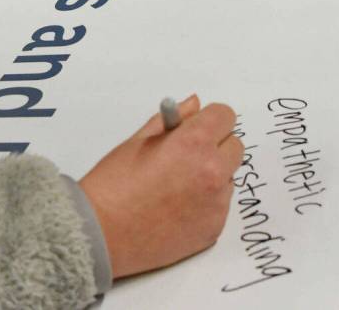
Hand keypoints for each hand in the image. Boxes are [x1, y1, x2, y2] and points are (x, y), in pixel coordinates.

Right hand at [78, 95, 242, 278]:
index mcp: (193, 142)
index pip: (225, 116)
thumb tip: (194, 105)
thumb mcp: (139, 140)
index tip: (198, 127)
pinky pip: (220, 205)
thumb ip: (171, 120)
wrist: (103, 232)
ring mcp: (216, 204)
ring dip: (212, 175)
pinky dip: (206, 203)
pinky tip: (177, 207)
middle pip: (234, 146)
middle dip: (215, 146)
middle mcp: (212, 171)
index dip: (210, 119)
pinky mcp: (214, 229)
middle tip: (186, 155)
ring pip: (228, 177)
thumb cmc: (114, 184)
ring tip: (177, 185)